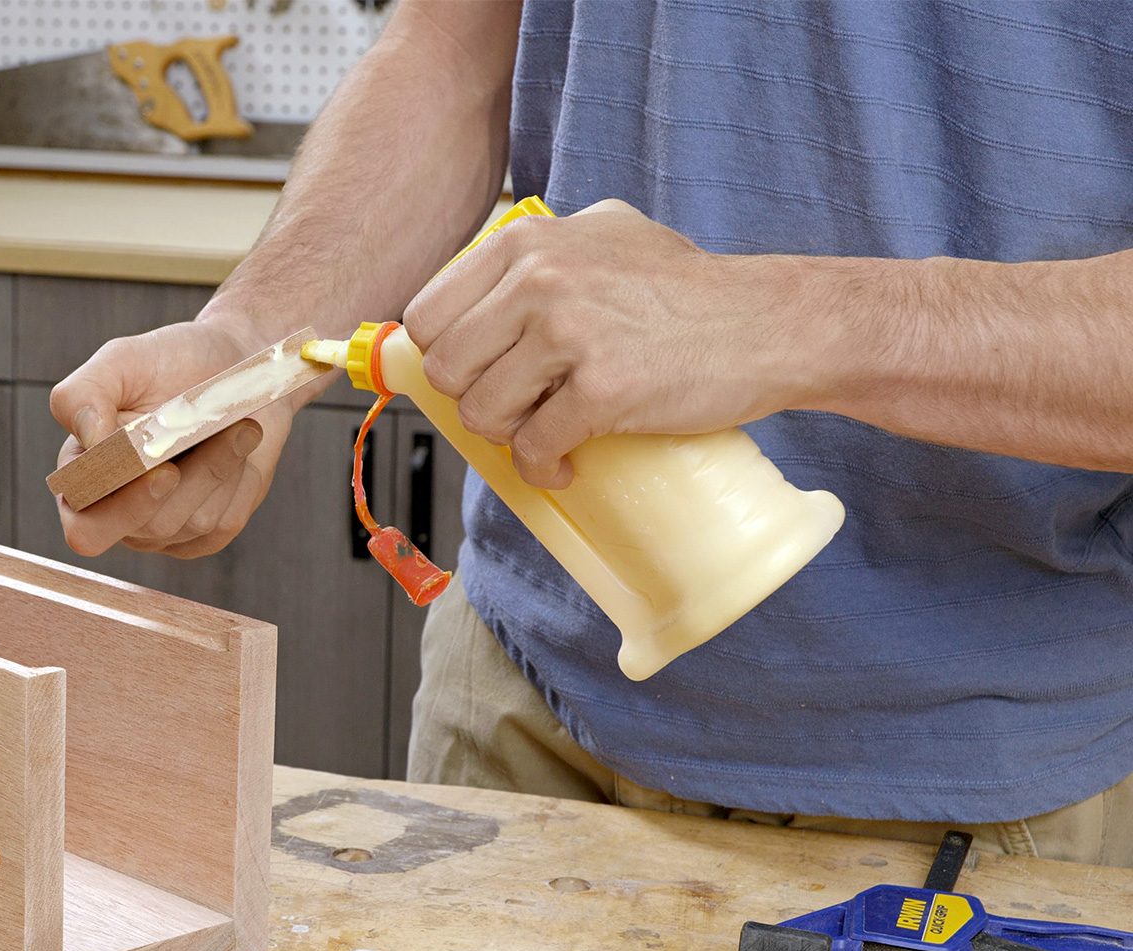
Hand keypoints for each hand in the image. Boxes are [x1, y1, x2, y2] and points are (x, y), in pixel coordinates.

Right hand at [49, 315, 303, 558]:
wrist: (234, 365)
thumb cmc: (171, 362)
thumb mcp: (120, 361)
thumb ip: (83, 394)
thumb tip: (89, 438)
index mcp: (84, 477)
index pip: (83, 528)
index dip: (124, 508)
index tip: (163, 469)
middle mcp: (119, 511)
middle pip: (149, 526)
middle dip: (190, 479)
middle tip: (216, 433)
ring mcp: (165, 528)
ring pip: (194, 522)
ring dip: (220, 465)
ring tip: (232, 424)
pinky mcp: (208, 532)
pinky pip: (226, 521)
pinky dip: (240, 479)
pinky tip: (238, 446)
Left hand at [404, 199, 812, 486]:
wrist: (769, 322)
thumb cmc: (687, 289)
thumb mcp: (602, 236)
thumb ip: (537, 256)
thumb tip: (468, 301)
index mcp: (527, 243)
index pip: (429, 314)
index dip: (446, 356)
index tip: (475, 374)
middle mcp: (540, 279)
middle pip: (447, 369)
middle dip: (475, 400)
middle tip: (516, 408)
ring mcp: (570, 333)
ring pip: (482, 412)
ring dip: (508, 436)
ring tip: (545, 430)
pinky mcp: (602, 389)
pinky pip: (534, 447)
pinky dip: (544, 467)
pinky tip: (567, 462)